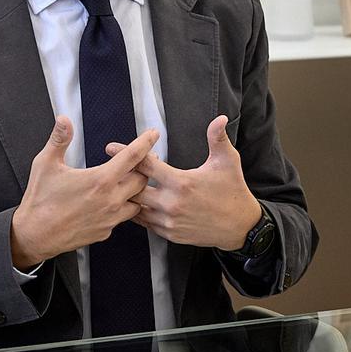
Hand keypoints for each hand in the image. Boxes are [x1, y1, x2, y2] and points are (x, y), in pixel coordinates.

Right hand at [10, 116, 157, 268]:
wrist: (33, 236)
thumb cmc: (39, 201)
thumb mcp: (45, 164)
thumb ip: (59, 139)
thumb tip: (64, 120)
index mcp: (100, 180)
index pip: (133, 156)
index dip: (146, 142)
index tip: (153, 134)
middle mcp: (110, 200)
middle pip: (142, 179)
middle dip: (143, 167)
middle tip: (139, 159)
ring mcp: (110, 218)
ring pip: (137, 201)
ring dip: (136, 190)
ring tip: (127, 180)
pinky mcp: (106, 231)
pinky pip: (123, 217)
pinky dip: (123, 207)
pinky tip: (113, 201)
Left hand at [109, 115, 259, 249]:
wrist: (239, 226)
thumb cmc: (233, 190)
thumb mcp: (228, 161)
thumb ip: (218, 138)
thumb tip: (220, 118)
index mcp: (182, 183)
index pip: (146, 166)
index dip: (128, 153)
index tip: (111, 147)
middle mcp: (171, 204)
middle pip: (133, 189)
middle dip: (122, 177)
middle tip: (111, 169)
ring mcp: (169, 221)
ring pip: (136, 208)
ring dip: (129, 196)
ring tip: (119, 186)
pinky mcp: (170, 234)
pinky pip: (146, 223)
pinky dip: (139, 212)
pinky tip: (137, 203)